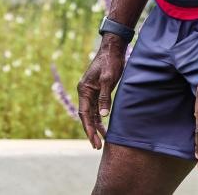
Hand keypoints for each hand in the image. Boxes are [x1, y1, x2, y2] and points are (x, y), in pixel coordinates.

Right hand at [75, 35, 127, 149]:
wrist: (113, 49)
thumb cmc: (110, 62)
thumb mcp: (107, 80)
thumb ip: (104, 98)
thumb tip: (103, 116)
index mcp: (84, 90)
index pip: (84, 114)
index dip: (89, 129)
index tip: (94, 141)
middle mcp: (85, 92)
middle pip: (86, 116)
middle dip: (91, 132)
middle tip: (97, 147)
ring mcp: (91, 92)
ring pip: (91, 114)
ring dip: (96, 127)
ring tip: (101, 142)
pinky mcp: (98, 91)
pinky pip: (96, 109)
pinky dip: (100, 119)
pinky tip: (105, 127)